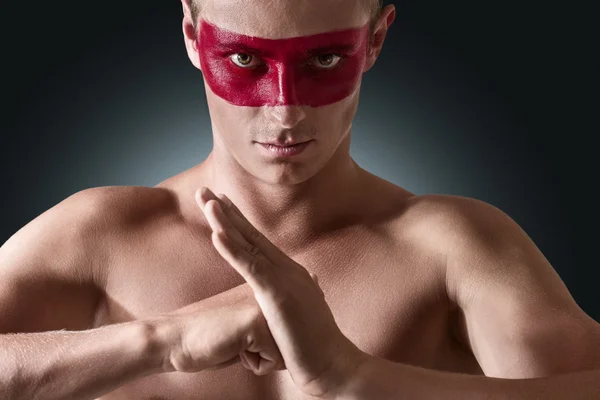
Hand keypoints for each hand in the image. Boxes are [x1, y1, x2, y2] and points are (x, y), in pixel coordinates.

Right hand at [154, 282, 284, 374]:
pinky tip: (234, 348)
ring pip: (286, 351)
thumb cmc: (214, 338)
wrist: (179, 340)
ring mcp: (264, 305)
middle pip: (292, 340)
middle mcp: (270, 293)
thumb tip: (296, 332)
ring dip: (262, 359)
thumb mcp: (251, 326)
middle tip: (240, 340)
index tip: (248, 335)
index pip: (292, 329)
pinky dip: (254, 365)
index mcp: (269, 288)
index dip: (271, 343)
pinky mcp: (256, 323)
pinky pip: (273, 361)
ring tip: (237, 343)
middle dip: (269, 352)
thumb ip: (273, 322)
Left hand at [196, 187, 366, 397]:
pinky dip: (233, 249)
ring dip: (225, 221)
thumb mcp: (302, 310)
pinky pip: (250, 267)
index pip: (258, 240)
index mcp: (290, 272)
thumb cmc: (313, 343)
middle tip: (204, 189)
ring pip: (249, 244)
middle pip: (250, 234)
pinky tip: (217, 234)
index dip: (237, 220)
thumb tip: (307, 280)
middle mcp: (287, 268)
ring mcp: (284, 278)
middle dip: (225, 211)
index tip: (220, 202)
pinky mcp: (278, 294)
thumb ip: (298, 292)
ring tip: (206, 200)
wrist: (332, 364)